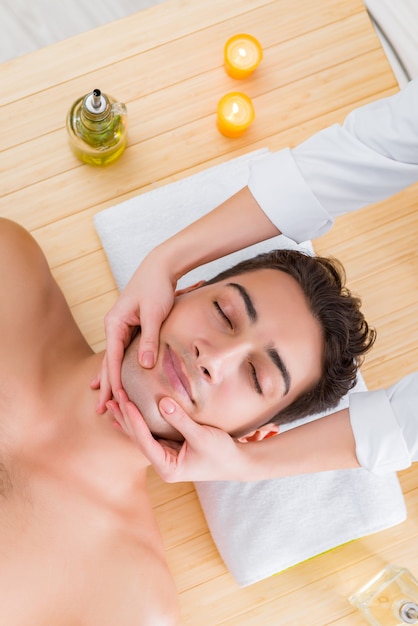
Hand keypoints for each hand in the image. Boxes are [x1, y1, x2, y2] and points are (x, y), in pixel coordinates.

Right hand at [93, 250, 176, 411]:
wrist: (161, 266)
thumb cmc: (157, 287)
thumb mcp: (154, 314)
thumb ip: (149, 340)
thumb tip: (144, 365)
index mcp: (115, 323)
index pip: (112, 359)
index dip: (114, 381)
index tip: (118, 400)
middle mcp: (114, 326)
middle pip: (108, 362)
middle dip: (105, 386)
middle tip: (101, 410)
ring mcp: (121, 326)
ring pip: (114, 358)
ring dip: (110, 379)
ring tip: (104, 400)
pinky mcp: (131, 326)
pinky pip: (122, 351)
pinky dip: (118, 366)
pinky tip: (113, 377)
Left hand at [106, 392, 245, 481]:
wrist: (238, 463)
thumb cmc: (222, 454)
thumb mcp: (203, 436)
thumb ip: (181, 420)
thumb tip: (162, 401)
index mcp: (167, 468)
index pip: (145, 441)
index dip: (134, 421)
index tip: (126, 402)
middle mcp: (163, 464)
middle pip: (138, 439)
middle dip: (125, 418)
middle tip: (113, 397)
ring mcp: (167, 456)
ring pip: (142, 436)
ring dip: (129, 419)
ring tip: (113, 403)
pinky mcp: (172, 448)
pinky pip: (152, 433)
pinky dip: (140, 422)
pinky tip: (129, 414)